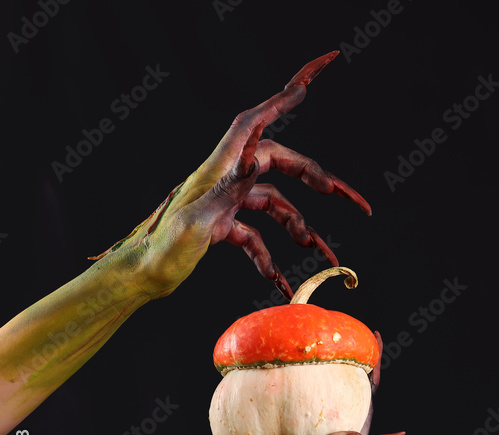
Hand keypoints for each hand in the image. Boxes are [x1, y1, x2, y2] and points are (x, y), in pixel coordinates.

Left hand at [90, 51, 369, 300]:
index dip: (282, 99)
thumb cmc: (160, 253)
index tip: (309, 83)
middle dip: (319, 180)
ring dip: (301, 227)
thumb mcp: (197, 221)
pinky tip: (280, 282)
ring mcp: (226, 202)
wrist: (138, 279)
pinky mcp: (223, 226)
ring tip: (325, 253)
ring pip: (276, 203)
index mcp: (219, 170)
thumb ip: (228, 189)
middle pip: (281, 164)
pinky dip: (272, 257)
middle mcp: (226, 179)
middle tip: (355, 203)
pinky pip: (258, 235)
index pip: (255, 122)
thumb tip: (257, 158)